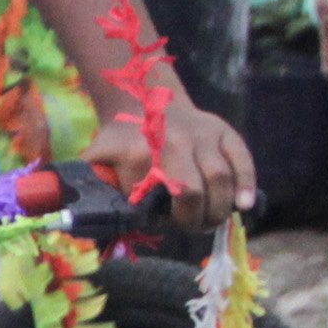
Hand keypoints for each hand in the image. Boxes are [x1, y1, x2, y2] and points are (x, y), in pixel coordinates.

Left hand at [85, 85, 257, 233]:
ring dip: (219, 208)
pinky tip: (244, 206)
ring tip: (211, 222)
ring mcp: (201, 133)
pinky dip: (247, 184)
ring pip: (220, 178)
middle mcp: (172, 139)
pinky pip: (242, 159)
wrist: (144, 98)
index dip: (160, 219)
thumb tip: (80, 223)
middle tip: (193, 229)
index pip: (154, 199)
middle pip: (193, 190)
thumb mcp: (96, 161)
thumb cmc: (119, 141)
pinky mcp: (223, 131)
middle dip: (194, 219)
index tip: (160, 225)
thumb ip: (91, 190)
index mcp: (137, 151)